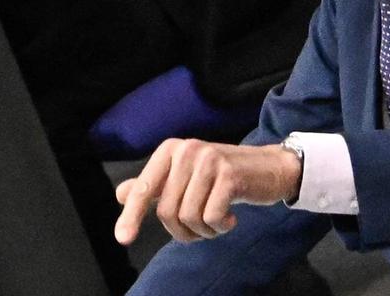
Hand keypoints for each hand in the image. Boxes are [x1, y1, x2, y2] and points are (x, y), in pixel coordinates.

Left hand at [113, 139, 302, 244]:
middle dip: (183, 231)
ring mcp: (208, 160)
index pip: (144, 189)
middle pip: (167, 211)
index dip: (131, 216)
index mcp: (170, 150)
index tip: (123, 239)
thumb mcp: (186, 177)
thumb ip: (154, 185)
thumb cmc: (222, 177)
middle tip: (201, 229)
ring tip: (217, 221)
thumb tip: (120, 194)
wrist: (269, 168)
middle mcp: (186, 150)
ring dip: (203, 232)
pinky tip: (230, 218)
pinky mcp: (229, 175)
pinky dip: (220, 227)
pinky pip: (211, 218)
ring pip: (188, 217)